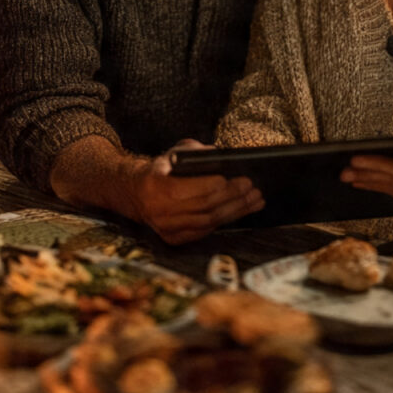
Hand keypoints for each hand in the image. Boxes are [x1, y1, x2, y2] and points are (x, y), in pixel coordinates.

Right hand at [130, 139, 263, 244]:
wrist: (137, 193)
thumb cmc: (162, 169)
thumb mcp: (175, 153)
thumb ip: (197, 152)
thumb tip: (223, 157)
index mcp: (155, 186)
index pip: (189, 189)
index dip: (212, 185)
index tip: (234, 178)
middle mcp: (159, 211)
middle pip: (203, 207)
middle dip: (231, 197)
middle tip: (252, 187)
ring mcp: (166, 229)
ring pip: (208, 222)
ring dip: (235, 211)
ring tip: (254, 200)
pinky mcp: (174, 239)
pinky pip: (205, 231)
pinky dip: (224, 221)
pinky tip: (240, 211)